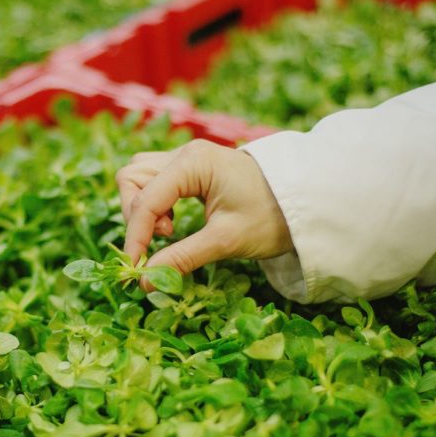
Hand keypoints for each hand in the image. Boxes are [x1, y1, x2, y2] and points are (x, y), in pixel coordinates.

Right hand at [116, 139, 293, 284]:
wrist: (303, 202)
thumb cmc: (270, 217)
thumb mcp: (226, 241)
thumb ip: (182, 258)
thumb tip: (144, 282)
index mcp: (193, 163)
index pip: (145, 200)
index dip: (135, 237)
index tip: (134, 269)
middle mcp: (184, 154)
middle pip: (132, 179)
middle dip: (136, 215)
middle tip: (165, 238)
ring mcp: (185, 159)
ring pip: (138, 177)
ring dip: (142, 207)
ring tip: (168, 231)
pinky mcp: (188, 169)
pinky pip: (153, 182)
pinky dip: (153, 204)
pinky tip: (173, 223)